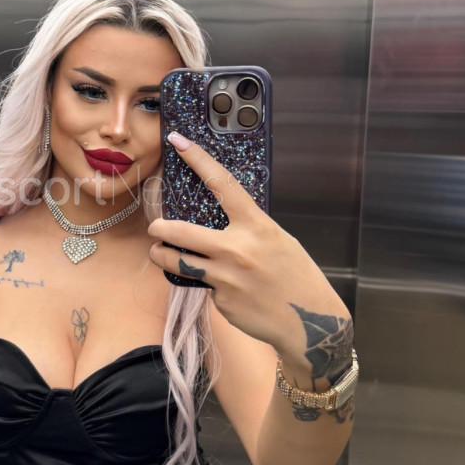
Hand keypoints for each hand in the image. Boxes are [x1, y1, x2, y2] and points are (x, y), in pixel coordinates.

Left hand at [148, 132, 352, 386]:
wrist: (309, 323)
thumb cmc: (297, 277)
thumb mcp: (278, 241)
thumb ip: (249, 229)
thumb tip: (223, 220)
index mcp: (256, 226)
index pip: (221, 183)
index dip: (198, 159)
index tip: (178, 141)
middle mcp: (237, 248)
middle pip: (181, 231)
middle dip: (160, 229)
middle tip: (155, 227)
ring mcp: (226, 277)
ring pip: (178, 262)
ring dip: (162, 255)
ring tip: (159, 252)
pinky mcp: (221, 301)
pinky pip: (202, 286)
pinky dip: (205, 284)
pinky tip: (224, 289)